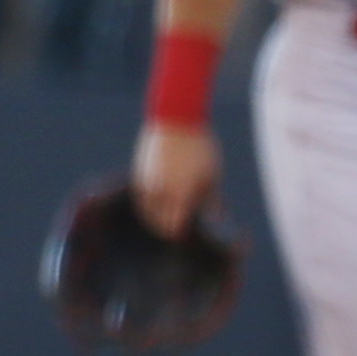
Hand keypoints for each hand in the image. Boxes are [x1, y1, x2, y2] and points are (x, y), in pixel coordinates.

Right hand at [131, 122, 220, 238]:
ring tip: (161, 221)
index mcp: (182, 193)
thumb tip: (217, 218)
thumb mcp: (212, 173)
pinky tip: (153, 205)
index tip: (182, 236)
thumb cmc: (200, 146)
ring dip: (152, 219)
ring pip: (145, 210)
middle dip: (165, 229)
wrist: (176, 119)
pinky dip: (145, 205)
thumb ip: (212, 198)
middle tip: (172, 232)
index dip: (178, 233)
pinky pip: (140, 196)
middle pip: (158, 221)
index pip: (175, 224)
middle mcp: (162, 190)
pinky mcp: (139, 172)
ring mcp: (148, 181)